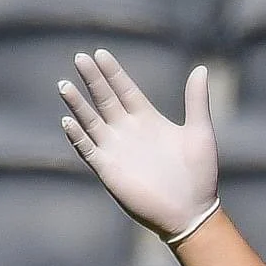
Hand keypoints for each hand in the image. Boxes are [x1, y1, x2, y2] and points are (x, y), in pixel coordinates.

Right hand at [58, 49, 218, 241]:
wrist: (191, 212)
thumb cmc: (200, 175)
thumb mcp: (200, 133)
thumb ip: (196, 101)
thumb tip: (201, 69)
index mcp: (148, 120)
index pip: (125, 89)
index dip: (113, 72)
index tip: (100, 53)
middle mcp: (128, 131)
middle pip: (105, 99)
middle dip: (93, 79)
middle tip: (80, 58)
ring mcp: (116, 149)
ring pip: (91, 121)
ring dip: (78, 104)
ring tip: (64, 85)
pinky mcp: (108, 169)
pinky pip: (87, 149)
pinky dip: (77, 136)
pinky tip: (68, 121)